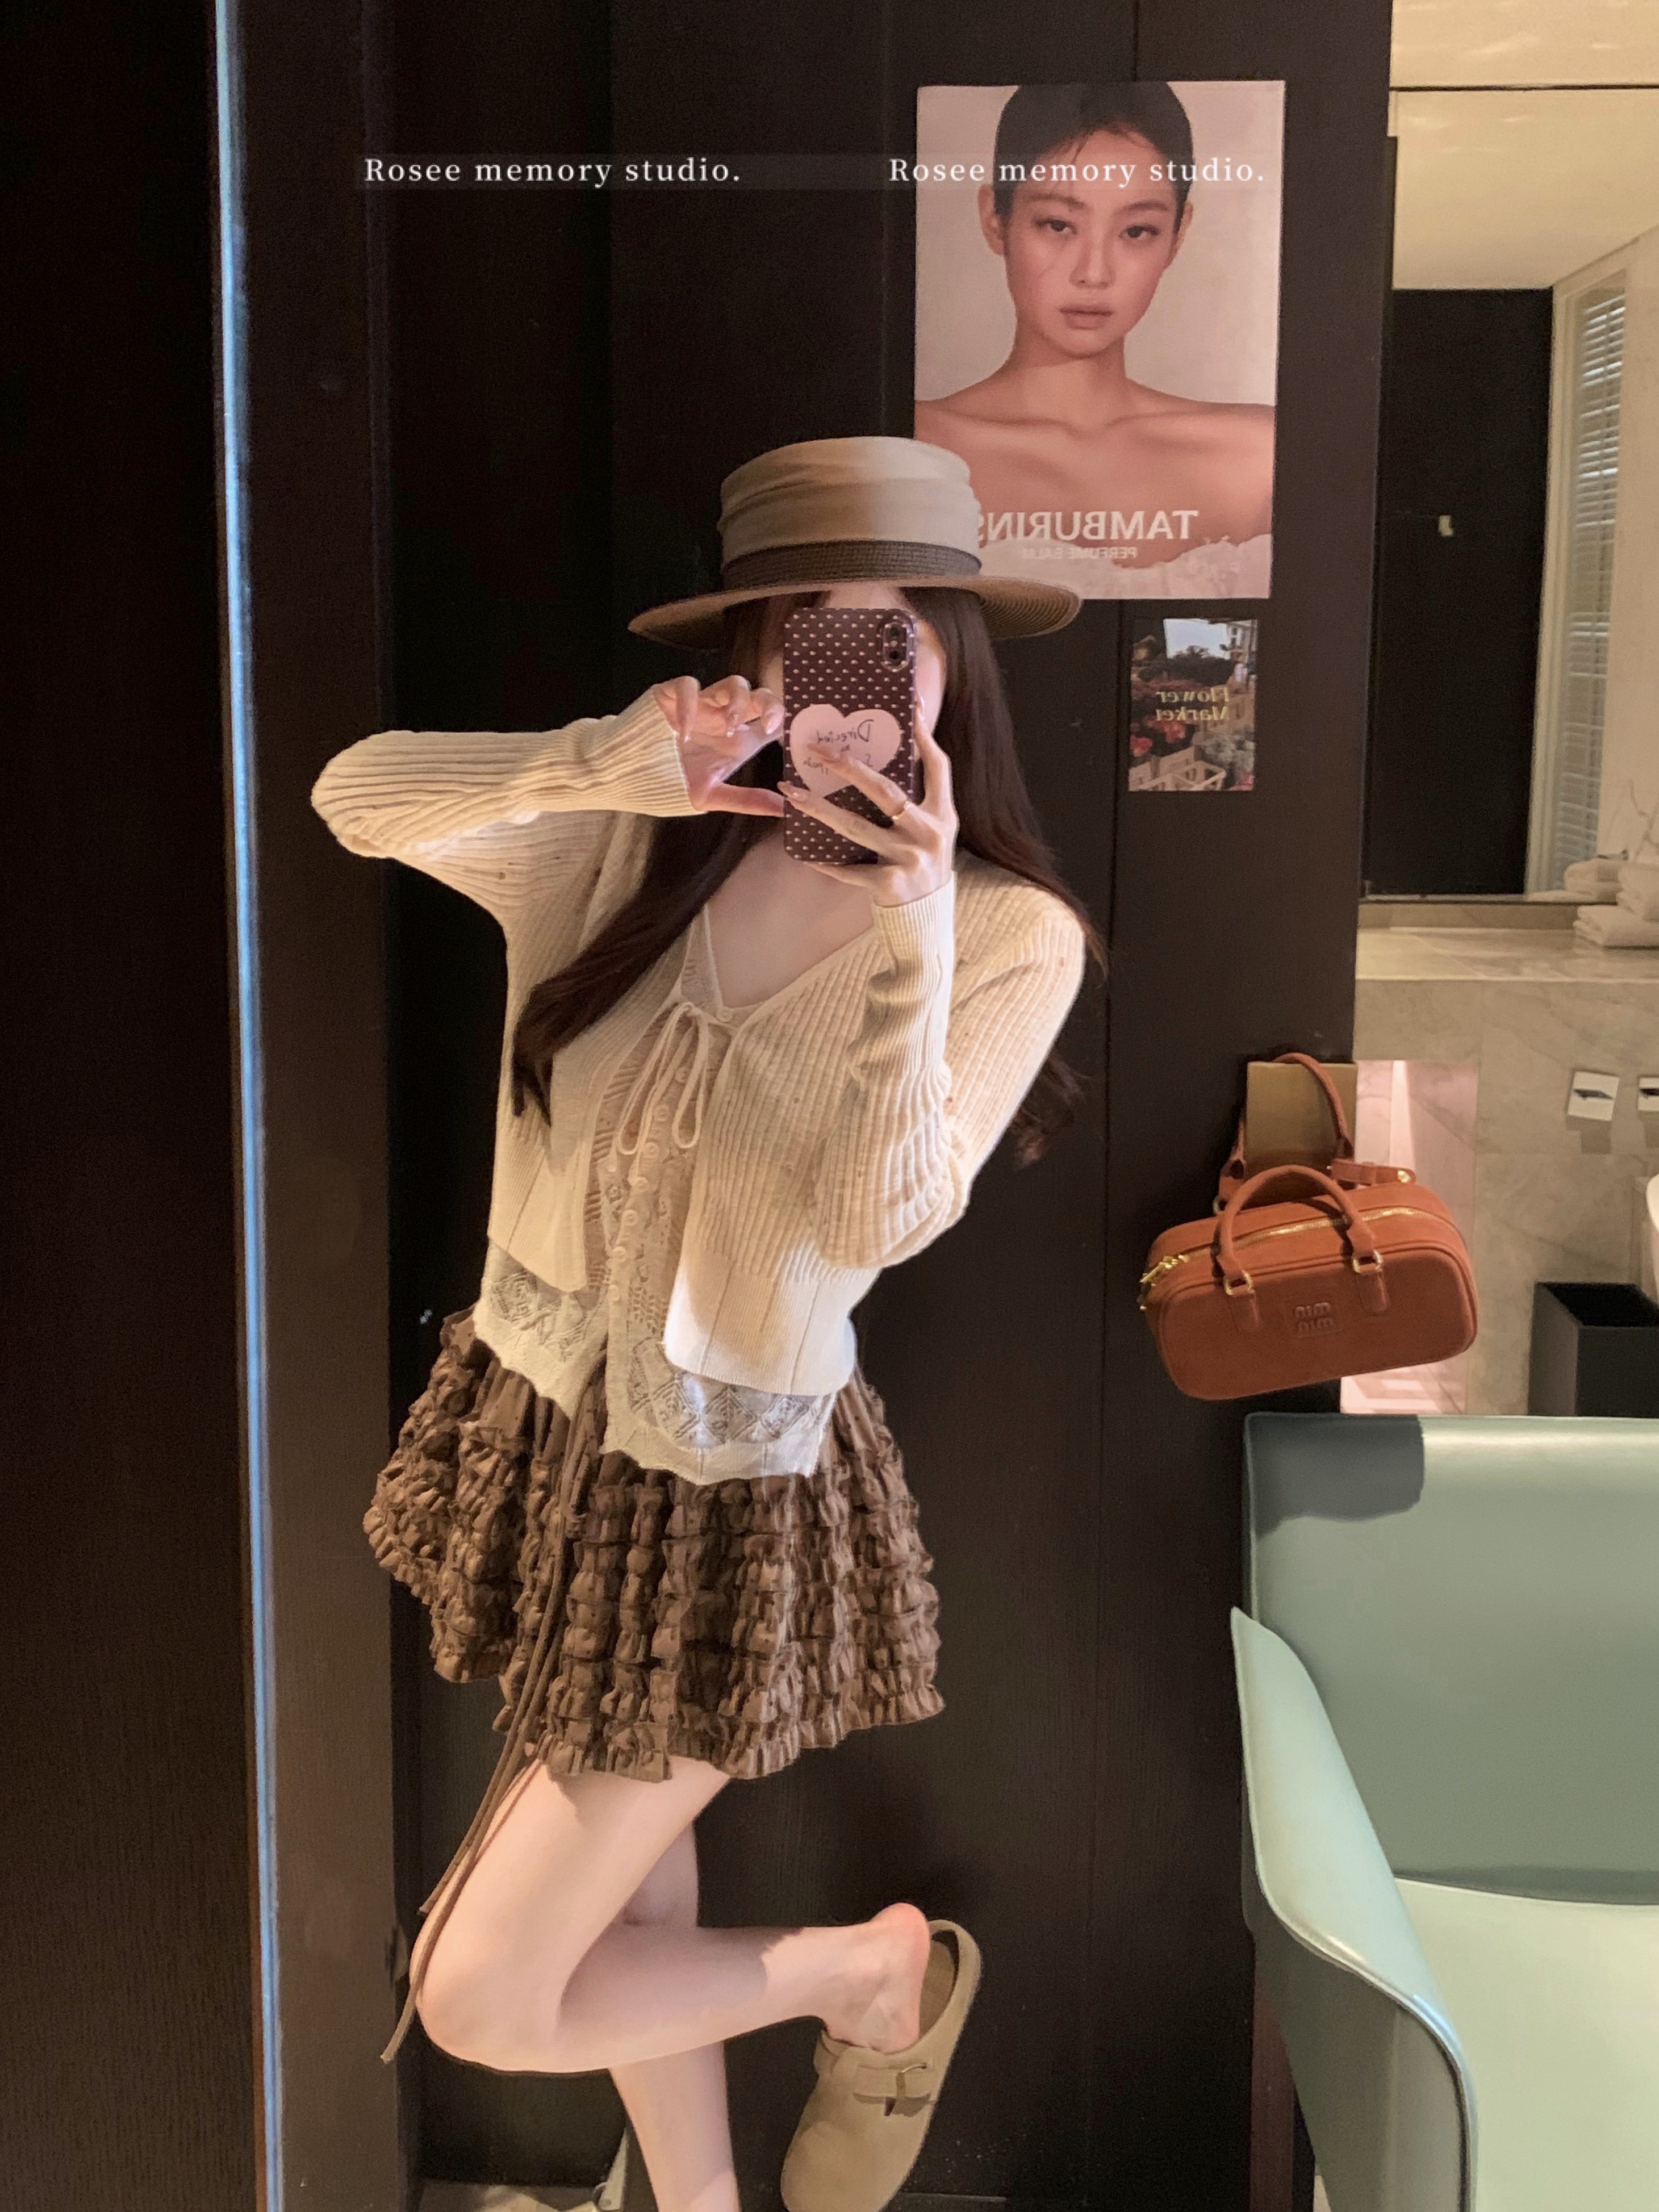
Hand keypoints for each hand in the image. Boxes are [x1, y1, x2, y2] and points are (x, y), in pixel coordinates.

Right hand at [653, 675, 786, 816]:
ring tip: (728, 728)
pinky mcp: (672, 695)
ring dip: (737, 702)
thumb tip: (786, 810)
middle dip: (771, 704)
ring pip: (732, 684)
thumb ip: (746, 800)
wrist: (622, 775)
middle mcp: (723, 719)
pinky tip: (683, 732)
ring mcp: (700, 705)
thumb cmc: (667, 784)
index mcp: (736, 742)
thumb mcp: (710, 797)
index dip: (787, 725)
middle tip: (770, 724)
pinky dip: (689, 705)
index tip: (797, 737)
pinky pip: (688, 686)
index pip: (772, 724)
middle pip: (760, 697)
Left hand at [785, 720, 956, 906]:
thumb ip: (914, 803)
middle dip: (850, 767)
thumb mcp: (931, 833)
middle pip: (886, 791)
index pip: (937, 766)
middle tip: (820, 751)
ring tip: (792, 794)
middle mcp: (929, 833)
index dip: (923, 736)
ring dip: (819, 809)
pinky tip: (804, 853)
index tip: (909, 706)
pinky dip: (825, 861)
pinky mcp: (889, 883)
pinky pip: (848, 867)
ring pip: (855, 827)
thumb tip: (877, 765)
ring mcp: (909, 859)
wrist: (928, 921)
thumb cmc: (922, 867)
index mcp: (943, 815)